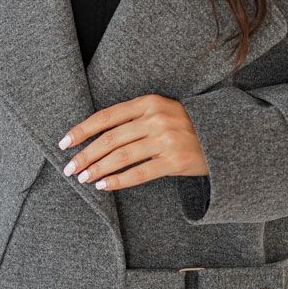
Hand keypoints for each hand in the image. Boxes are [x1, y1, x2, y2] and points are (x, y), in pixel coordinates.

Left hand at [57, 93, 208, 191]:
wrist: (223, 138)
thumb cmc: (185, 126)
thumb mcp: (161, 111)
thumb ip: (133, 118)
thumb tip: (95, 135)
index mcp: (149, 102)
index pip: (106, 116)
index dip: (82, 130)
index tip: (64, 142)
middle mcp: (156, 119)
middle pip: (110, 139)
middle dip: (85, 155)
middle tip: (69, 168)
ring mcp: (166, 140)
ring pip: (121, 157)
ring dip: (97, 169)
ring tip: (83, 178)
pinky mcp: (174, 161)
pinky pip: (139, 173)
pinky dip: (118, 181)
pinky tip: (104, 186)